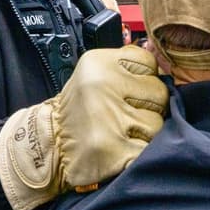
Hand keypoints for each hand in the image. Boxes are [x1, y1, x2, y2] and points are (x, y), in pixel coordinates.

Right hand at [0, 46, 167, 209]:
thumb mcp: (95, 73)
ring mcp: (109, 120)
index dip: (144, 80)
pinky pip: (149, 149)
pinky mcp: (114, 151)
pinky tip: (121, 150)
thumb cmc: (78, 109)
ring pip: (158, 124)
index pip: (149, 63)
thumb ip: (127, 64)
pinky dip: (139, 153)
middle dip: (149, 107)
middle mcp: (102, 87)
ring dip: (145, 133)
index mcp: (98, 63)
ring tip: (122, 133)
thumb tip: (161, 56)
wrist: (48, 145)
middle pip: (159, 94)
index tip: (128, 91)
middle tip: (125, 115)